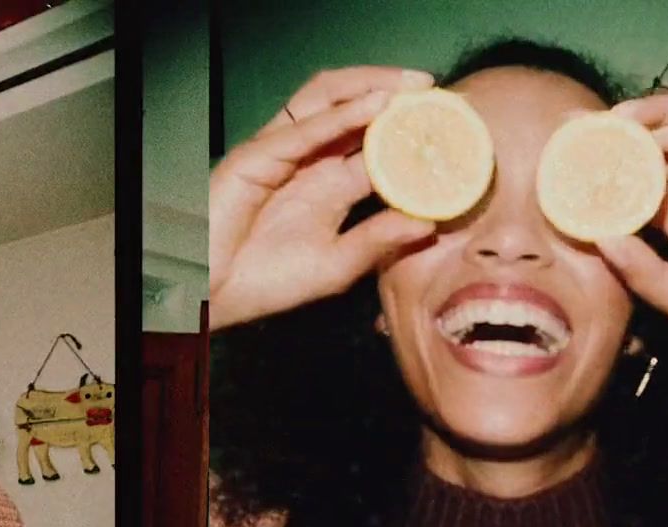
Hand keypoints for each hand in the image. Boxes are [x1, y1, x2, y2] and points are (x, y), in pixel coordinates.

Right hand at [209, 66, 437, 328]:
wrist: (213, 298)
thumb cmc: (266, 283)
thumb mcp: (338, 266)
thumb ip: (378, 240)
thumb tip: (430, 222)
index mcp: (330, 184)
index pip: (378, 145)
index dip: (412, 134)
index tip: (454, 131)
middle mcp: (309, 160)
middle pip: (355, 108)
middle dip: (396, 95)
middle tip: (438, 94)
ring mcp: (283, 153)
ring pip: (326, 99)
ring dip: (370, 87)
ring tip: (411, 88)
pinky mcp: (258, 157)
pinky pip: (302, 128)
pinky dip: (341, 114)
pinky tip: (375, 107)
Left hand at [598, 94, 667, 342]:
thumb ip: (642, 270)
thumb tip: (598, 236)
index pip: (639, 180)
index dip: (606, 166)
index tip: (566, 155)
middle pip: (662, 144)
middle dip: (623, 127)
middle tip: (581, 120)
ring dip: (658, 117)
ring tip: (619, 119)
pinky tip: (665, 139)